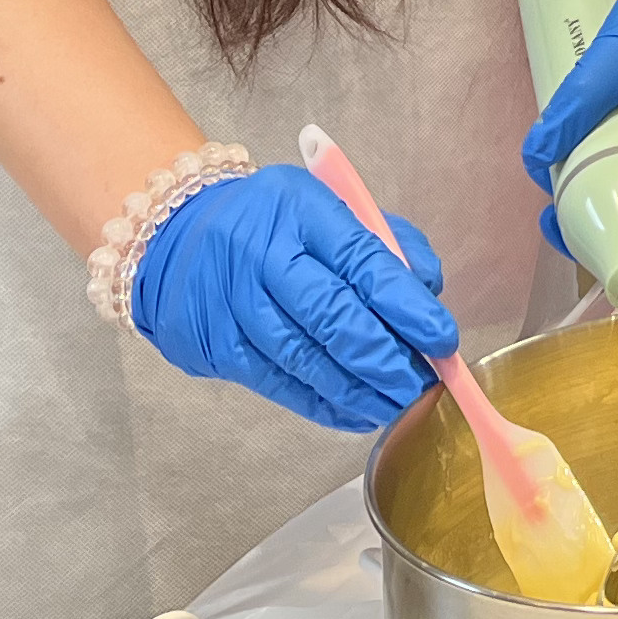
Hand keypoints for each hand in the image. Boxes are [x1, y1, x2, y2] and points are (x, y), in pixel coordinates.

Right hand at [130, 165, 456, 432]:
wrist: (175, 234)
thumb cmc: (273, 223)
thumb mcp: (328, 206)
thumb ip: (385, 243)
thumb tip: (428, 292)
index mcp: (301, 209)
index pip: (364, 261)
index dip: (407, 306)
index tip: (441, 339)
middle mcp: (263, 254)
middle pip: (332, 316)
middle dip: (385, 358)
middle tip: (422, 385)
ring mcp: (233, 302)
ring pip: (305, 358)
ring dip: (358, 389)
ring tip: (396, 405)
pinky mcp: (213, 345)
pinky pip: (277, 383)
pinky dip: (322, 403)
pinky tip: (355, 412)